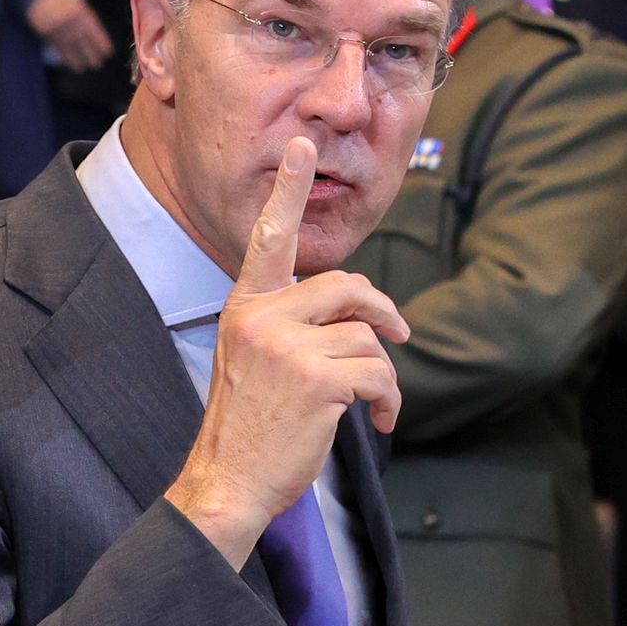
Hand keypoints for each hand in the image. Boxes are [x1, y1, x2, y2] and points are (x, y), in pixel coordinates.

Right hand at [26, 0, 113, 72]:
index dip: (103, 49)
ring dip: (82, 63)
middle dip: (94, 59)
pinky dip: (69, 61)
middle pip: (89, 50)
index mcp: (85, 17)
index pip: (99, 39)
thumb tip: (98, 42)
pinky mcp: (52, 39)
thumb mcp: (79, 8)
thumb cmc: (62, 3)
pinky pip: (63, 55)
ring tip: (84, 67)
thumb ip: (88, 23)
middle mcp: (75, 27)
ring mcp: (63, 34)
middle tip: (97, 64)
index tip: (106, 54)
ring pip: (76, 55)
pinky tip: (73, 65)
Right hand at [164, 137, 409, 568]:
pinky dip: (388, 399)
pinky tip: (378, 419)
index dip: (289, 190)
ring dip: (381, 373)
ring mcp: (288, 347)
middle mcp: (262, 317)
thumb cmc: (246, 425)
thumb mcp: (252, 358)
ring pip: (366, 336)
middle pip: (346, 286)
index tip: (304, 144)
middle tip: (398, 335)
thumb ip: (289, 324)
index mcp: (245, 306)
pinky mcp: (317, 379)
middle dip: (380, 311)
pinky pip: (377, 372)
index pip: (269, 238)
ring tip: (372, 404)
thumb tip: (353, 311)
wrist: (227, 481)